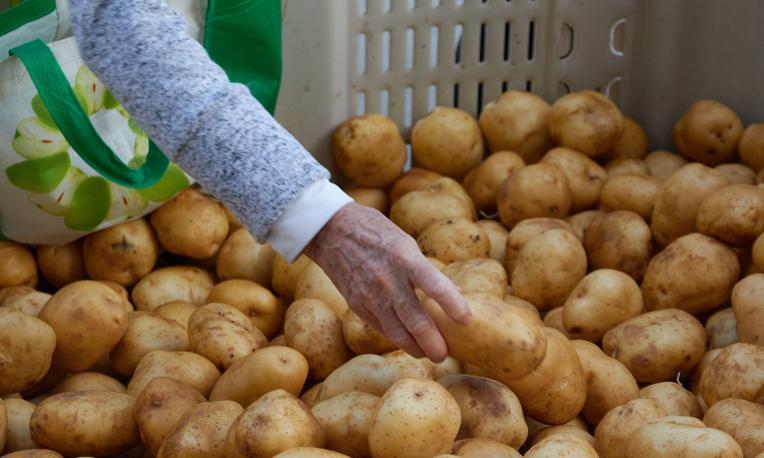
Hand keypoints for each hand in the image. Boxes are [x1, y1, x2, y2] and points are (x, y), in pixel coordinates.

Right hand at [304, 202, 469, 360]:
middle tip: (445, 354)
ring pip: (397, 333)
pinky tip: (407, 341)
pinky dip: (396, 338)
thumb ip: (428, 270)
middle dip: (434, 344)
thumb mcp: (406, 243)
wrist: (332, 231)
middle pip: (417, 321)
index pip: (435, 286)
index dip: (453, 305)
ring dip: (416, 348)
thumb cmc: (376, 232)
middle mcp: (388, 280)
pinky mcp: (357, 306)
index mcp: (405, 258)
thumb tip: (456, 293)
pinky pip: (381, 328)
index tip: (466, 320)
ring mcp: (370, 296)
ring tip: (429, 354)